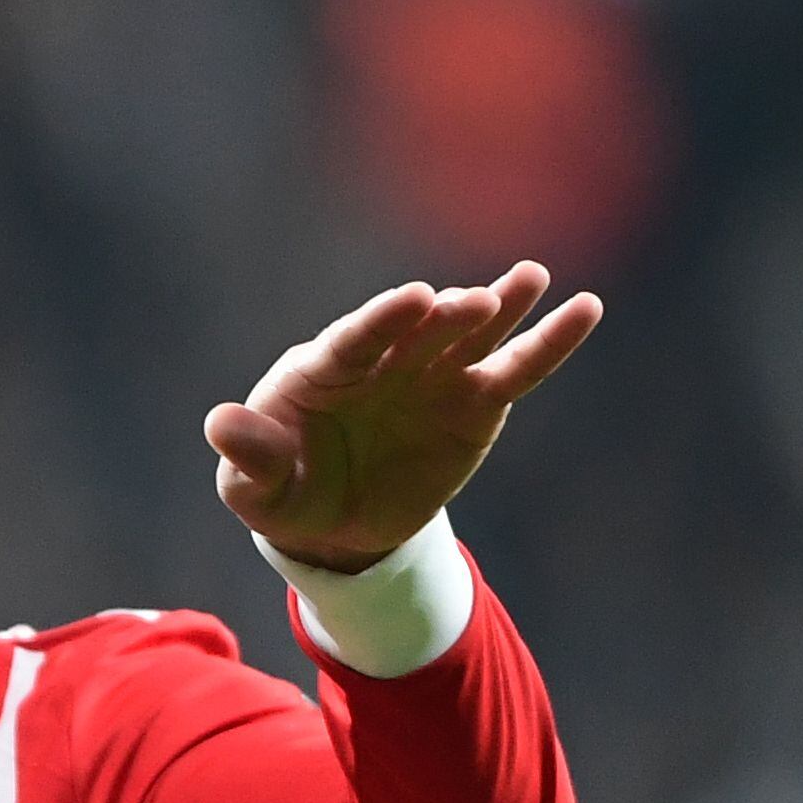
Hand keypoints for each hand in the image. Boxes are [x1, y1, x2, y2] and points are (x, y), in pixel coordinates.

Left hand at [207, 265, 602, 571]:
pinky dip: (549, 342)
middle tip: (474, 302)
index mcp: (324, 369)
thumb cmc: (284, 492)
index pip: (355, 339)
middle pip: (418, 333)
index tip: (413, 299)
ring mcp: (434, 376)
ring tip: (530, 280)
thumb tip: (218, 423)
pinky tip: (584, 309)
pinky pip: (515, 370)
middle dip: (444, 317)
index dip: (383, 319)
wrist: (335, 522)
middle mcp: (384, 360)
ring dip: (500, 308)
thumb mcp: (255, 488)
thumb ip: (247, 457)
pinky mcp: (476, 401)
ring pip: (471, 335)